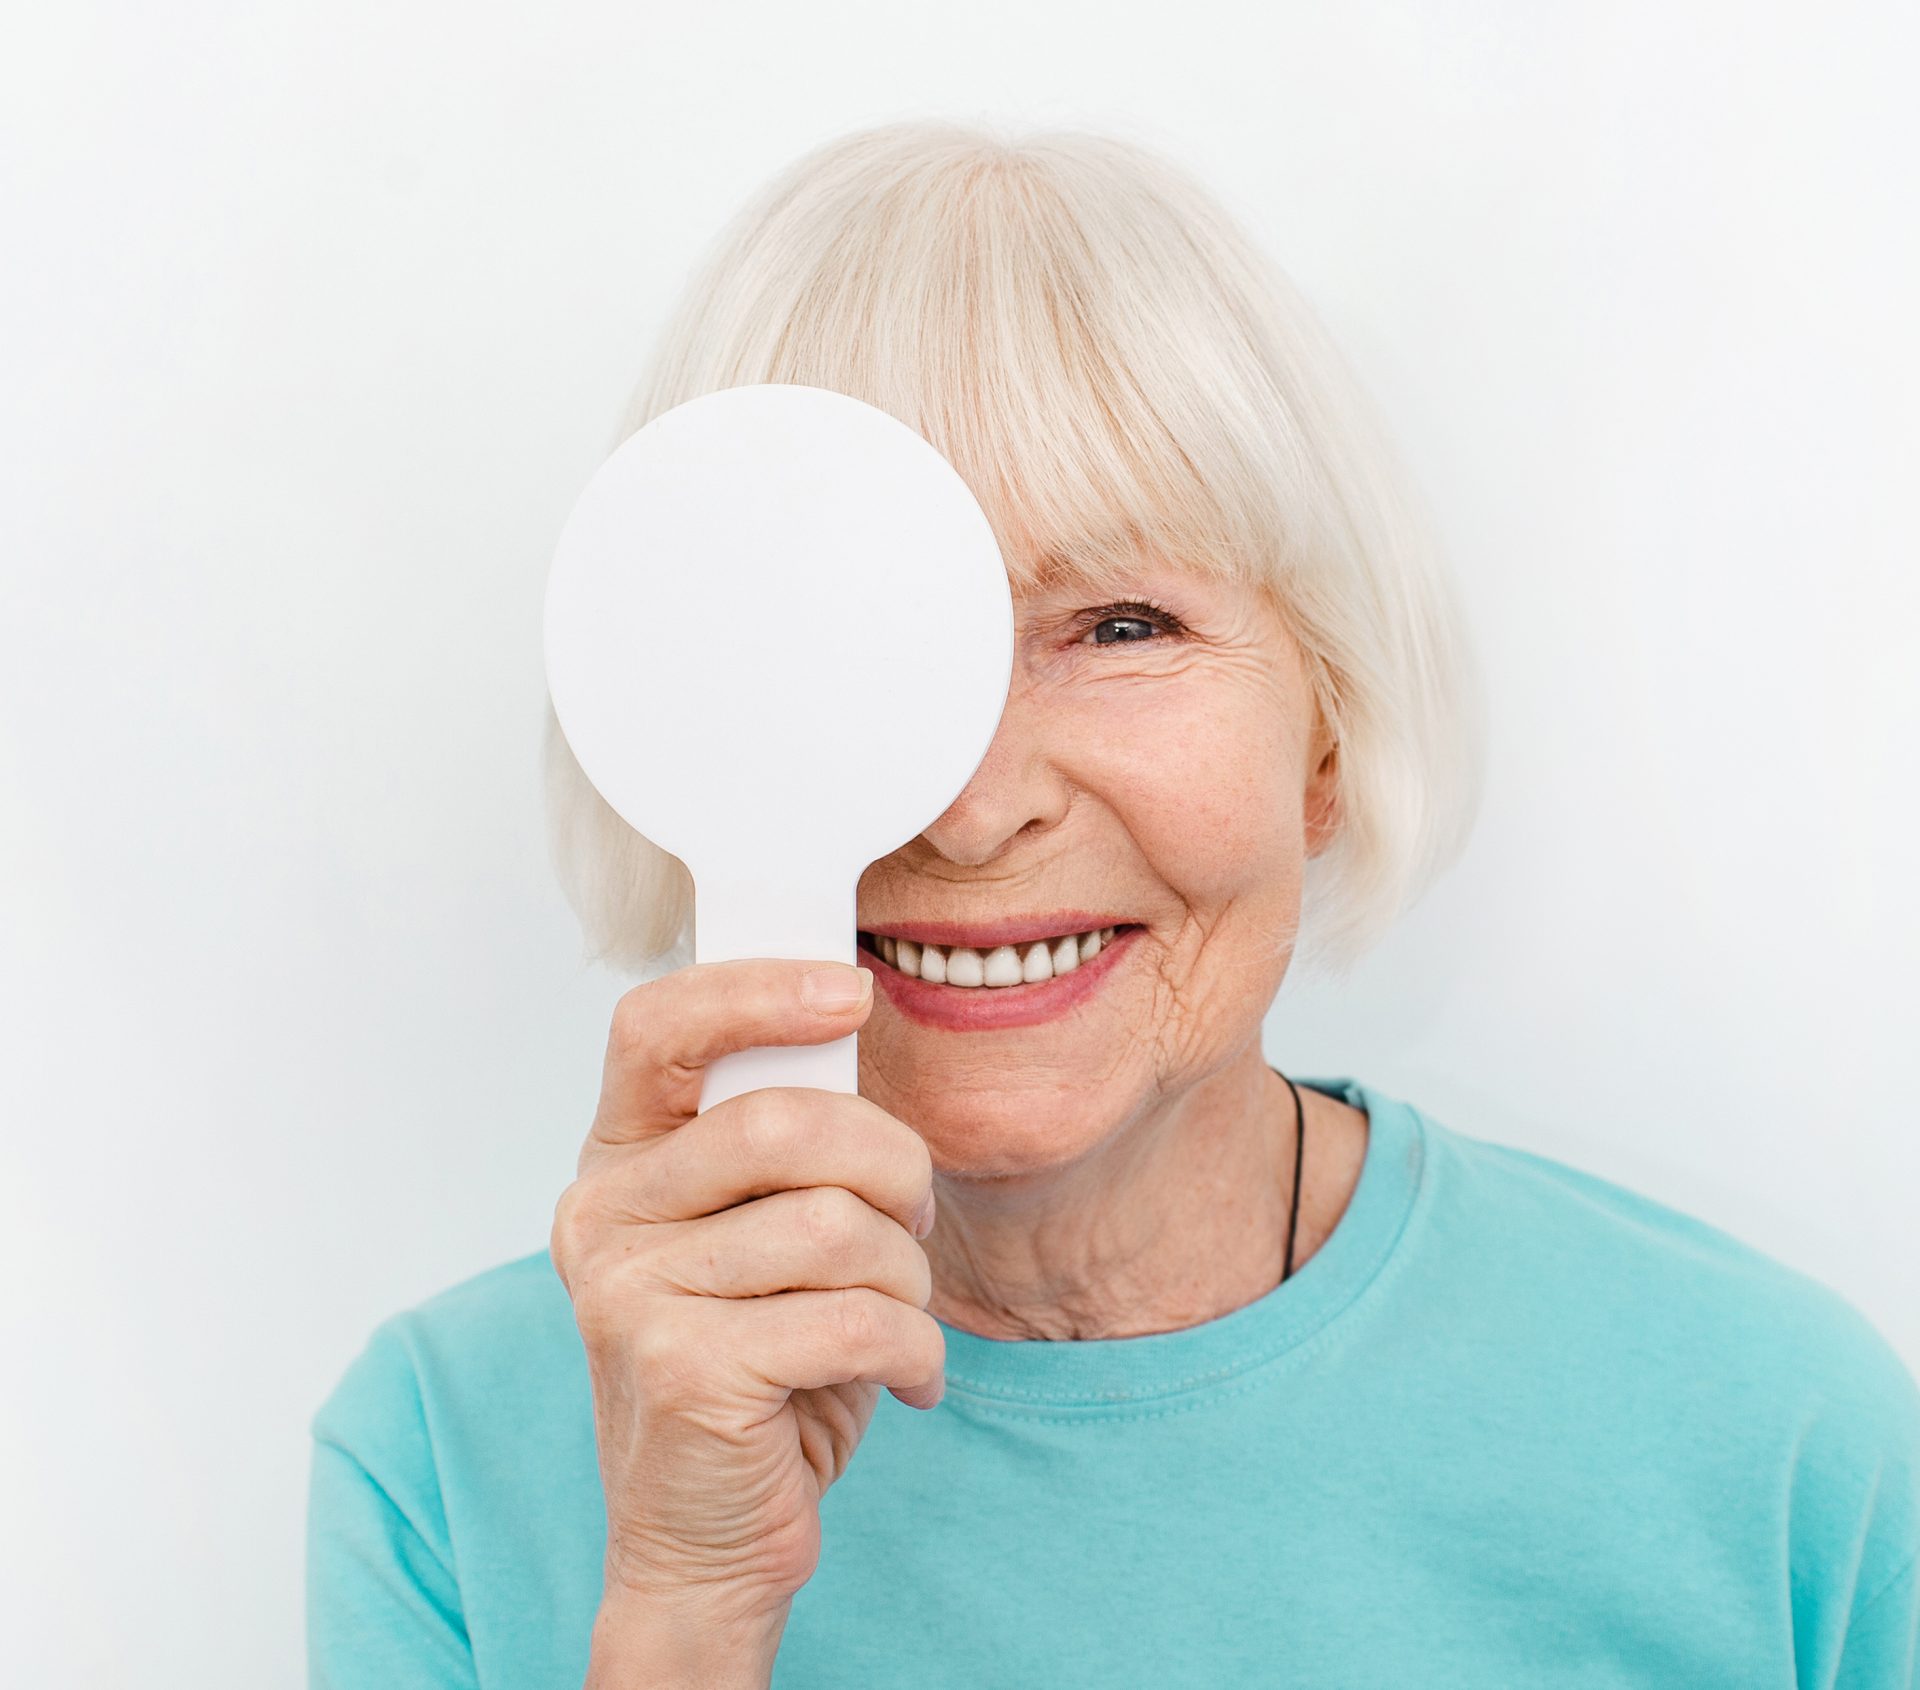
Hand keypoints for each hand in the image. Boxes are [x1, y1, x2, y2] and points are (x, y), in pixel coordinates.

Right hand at [550, 957, 943, 1653]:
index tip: (852, 992)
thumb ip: (782, 1144)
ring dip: (908, 1275)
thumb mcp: (759, 1237)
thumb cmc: (757, 1369)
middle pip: (785, 1121)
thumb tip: (847, 1018)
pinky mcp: (684, 1371)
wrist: (706, 1544)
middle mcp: (603, 1219)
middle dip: (893, 1165)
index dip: (756, 991)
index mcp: (618, 1165)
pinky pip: (856, 1318)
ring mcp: (631, 1296)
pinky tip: (905, 1379)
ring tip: (899, 1317)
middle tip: (917, 1220)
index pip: (656, 1028)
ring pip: (838, 1224)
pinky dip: (913, 1351)